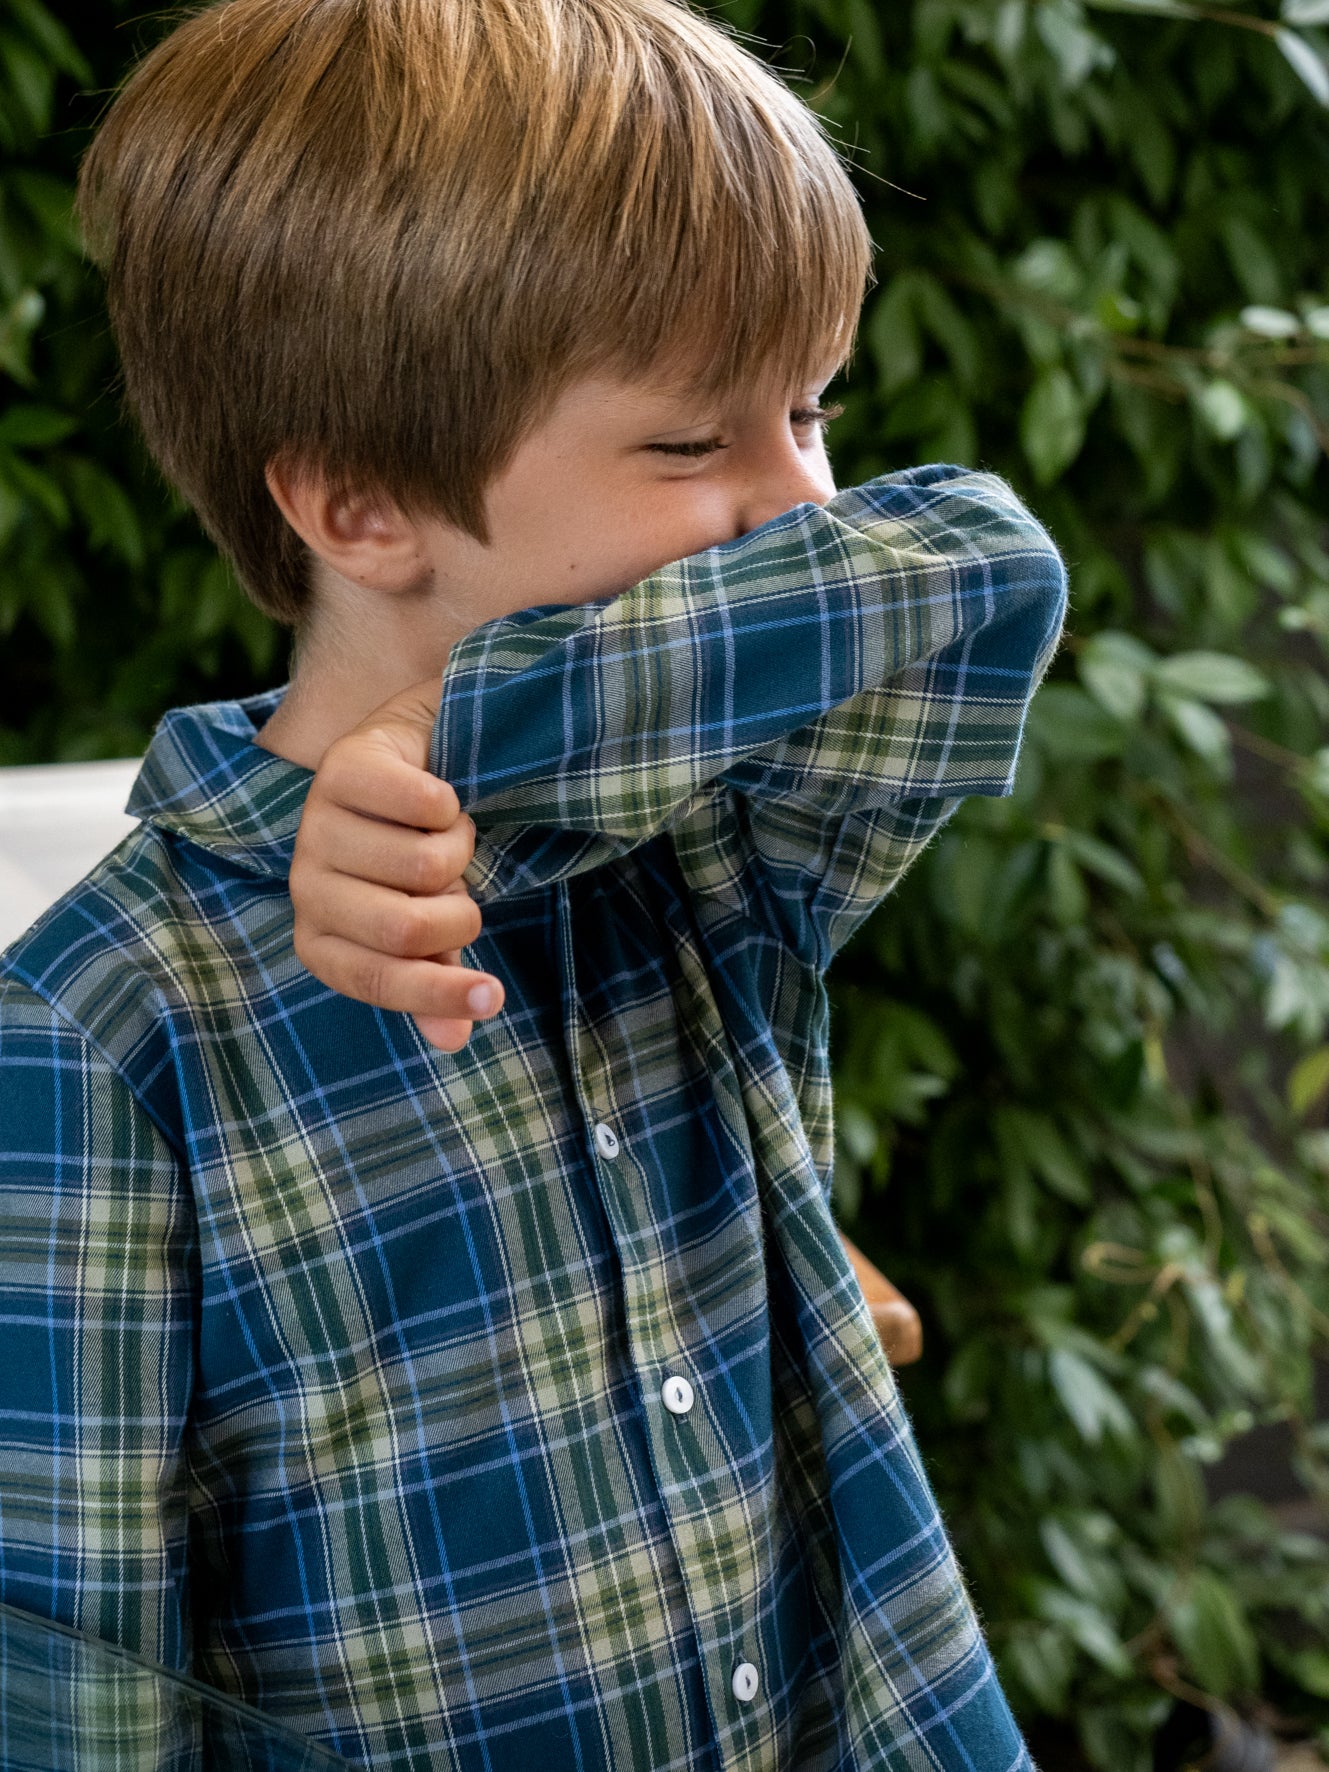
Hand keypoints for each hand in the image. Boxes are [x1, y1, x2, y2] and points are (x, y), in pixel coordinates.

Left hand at [289, 678, 503, 1050]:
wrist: (401, 762)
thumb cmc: (409, 857)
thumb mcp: (426, 925)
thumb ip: (435, 980)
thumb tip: (455, 1040)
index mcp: (320, 939)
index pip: (376, 981)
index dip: (437, 995)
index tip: (492, 998)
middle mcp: (305, 887)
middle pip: (403, 929)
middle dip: (458, 916)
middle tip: (463, 893)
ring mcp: (316, 825)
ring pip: (422, 865)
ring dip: (455, 849)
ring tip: (439, 836)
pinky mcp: (342, 768)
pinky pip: (424, 804)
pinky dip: (449, 806)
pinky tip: (435, 800)